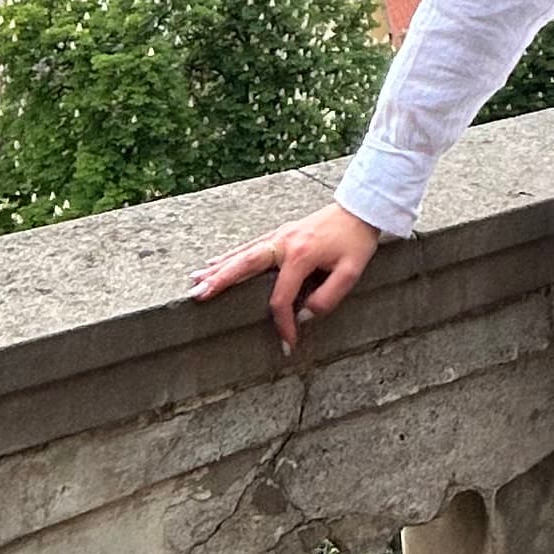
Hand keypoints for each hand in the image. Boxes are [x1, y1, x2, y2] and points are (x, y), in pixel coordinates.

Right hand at [188, 203, 381, 352]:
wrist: (358, 210)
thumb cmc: (355, 242)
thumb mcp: (351, 272)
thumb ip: (328, 297)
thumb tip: (303, 315)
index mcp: (300, 255)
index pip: (281, 296)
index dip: (282, 322)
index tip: (288, 343)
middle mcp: (283, 243)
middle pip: (245, 265)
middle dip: (221, 281)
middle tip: (199, 295)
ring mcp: (278, 236)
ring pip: (241, 254)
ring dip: (218, 269)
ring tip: (194, 281)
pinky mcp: (279, 234)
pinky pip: (249, 246)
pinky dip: (229, 256)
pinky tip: (213, 263)